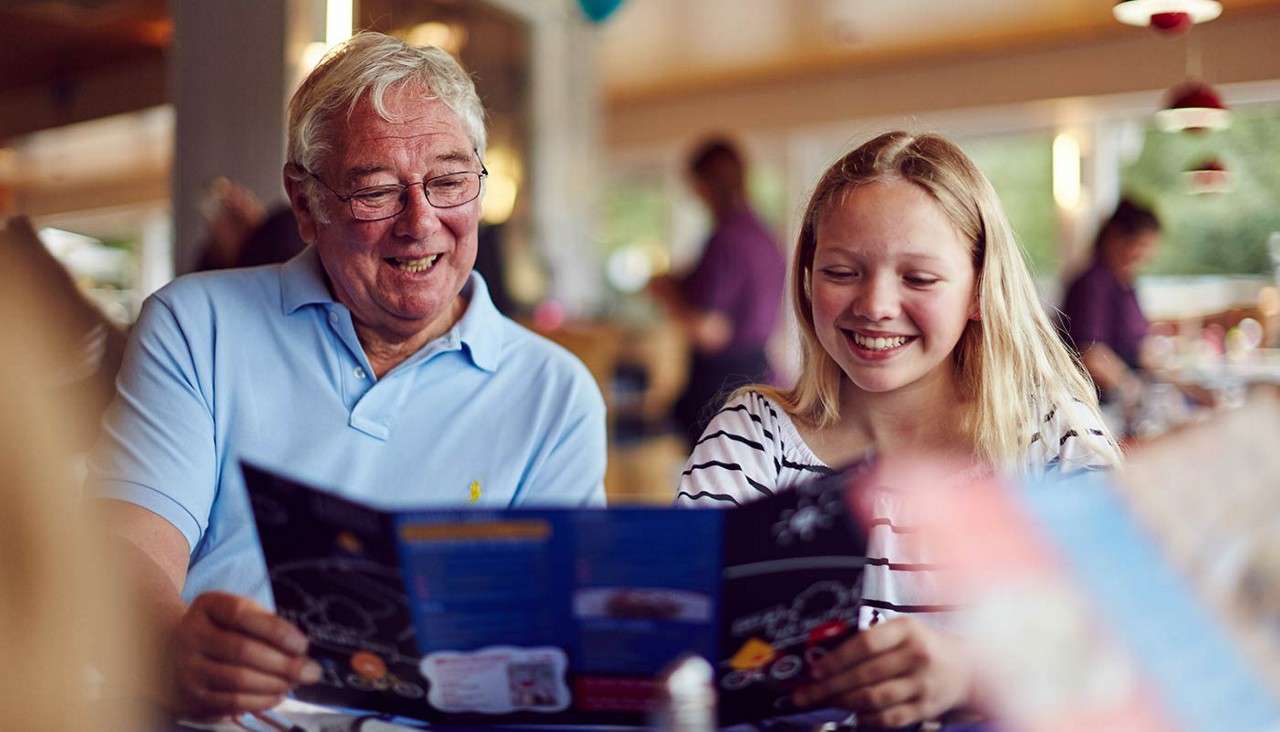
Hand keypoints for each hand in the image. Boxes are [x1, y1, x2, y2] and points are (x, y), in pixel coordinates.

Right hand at [168, 591, 319, 719]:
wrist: (173, 653)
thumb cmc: (221, 630)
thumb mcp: (238, 614)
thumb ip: (266, 623)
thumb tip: (299, 649)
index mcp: (207, 606)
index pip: (241, 614)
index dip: (276, 630)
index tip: (302, 645)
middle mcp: (190, 635)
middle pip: (242, 651)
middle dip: (284, 664)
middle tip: (310, 672)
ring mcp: (187, 668)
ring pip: (238, 680)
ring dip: (274, 684)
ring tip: (294, 683)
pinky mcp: (189, 696)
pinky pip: (230, 703)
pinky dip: (260, 701)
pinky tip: (277, 695)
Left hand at [792, 617, 974, 727]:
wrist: (969, 669)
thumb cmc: (924, 646)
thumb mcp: (903, 632)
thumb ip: (870, 642)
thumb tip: (824, 659)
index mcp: (907, 630)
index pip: (865, 644)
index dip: (836, 659)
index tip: (814, 670)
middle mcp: (916, 655)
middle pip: (865, 674)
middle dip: (830, 686)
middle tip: (805, 695)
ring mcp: (923, 683)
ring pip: (874, 698)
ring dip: (844, 702)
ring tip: (826, 702)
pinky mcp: (927, 707)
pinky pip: (890, 718)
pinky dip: (867, 719)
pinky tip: (854, 716)